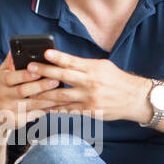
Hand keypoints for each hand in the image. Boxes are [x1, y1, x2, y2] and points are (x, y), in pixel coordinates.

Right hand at [0, 51, 70, 134]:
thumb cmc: (2, 88)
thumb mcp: (1, 73)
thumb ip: (10, 62)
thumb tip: (17, 48)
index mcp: (0, 81)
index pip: (12, 77)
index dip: (25, 75)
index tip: (38, 71)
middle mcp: (3, 96)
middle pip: (23, 91)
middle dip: (40, 86)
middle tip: (56, 80)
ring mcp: (10, 110)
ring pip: (32, 104)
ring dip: (48, 99)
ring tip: (63, 93)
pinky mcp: (18, 121)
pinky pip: (35, 114)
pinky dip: (48, 109)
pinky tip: (59, 105)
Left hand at [27, 49, 150, 122]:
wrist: (134, 99)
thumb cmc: (116, 79)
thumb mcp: (103, 66)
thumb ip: (84, 65)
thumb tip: (64, 61)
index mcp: (93, 69)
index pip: (73, 62)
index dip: (58, 57)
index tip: (45, 53)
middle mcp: (90, 83)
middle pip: (64, 77)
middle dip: (45, 73)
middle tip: (30, 69)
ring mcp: (89, 98)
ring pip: (62, 96)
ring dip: (44, 94)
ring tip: (30, 91)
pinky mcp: (89, 111)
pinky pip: (68, 110)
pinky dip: (56, 109)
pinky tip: (44, 107)